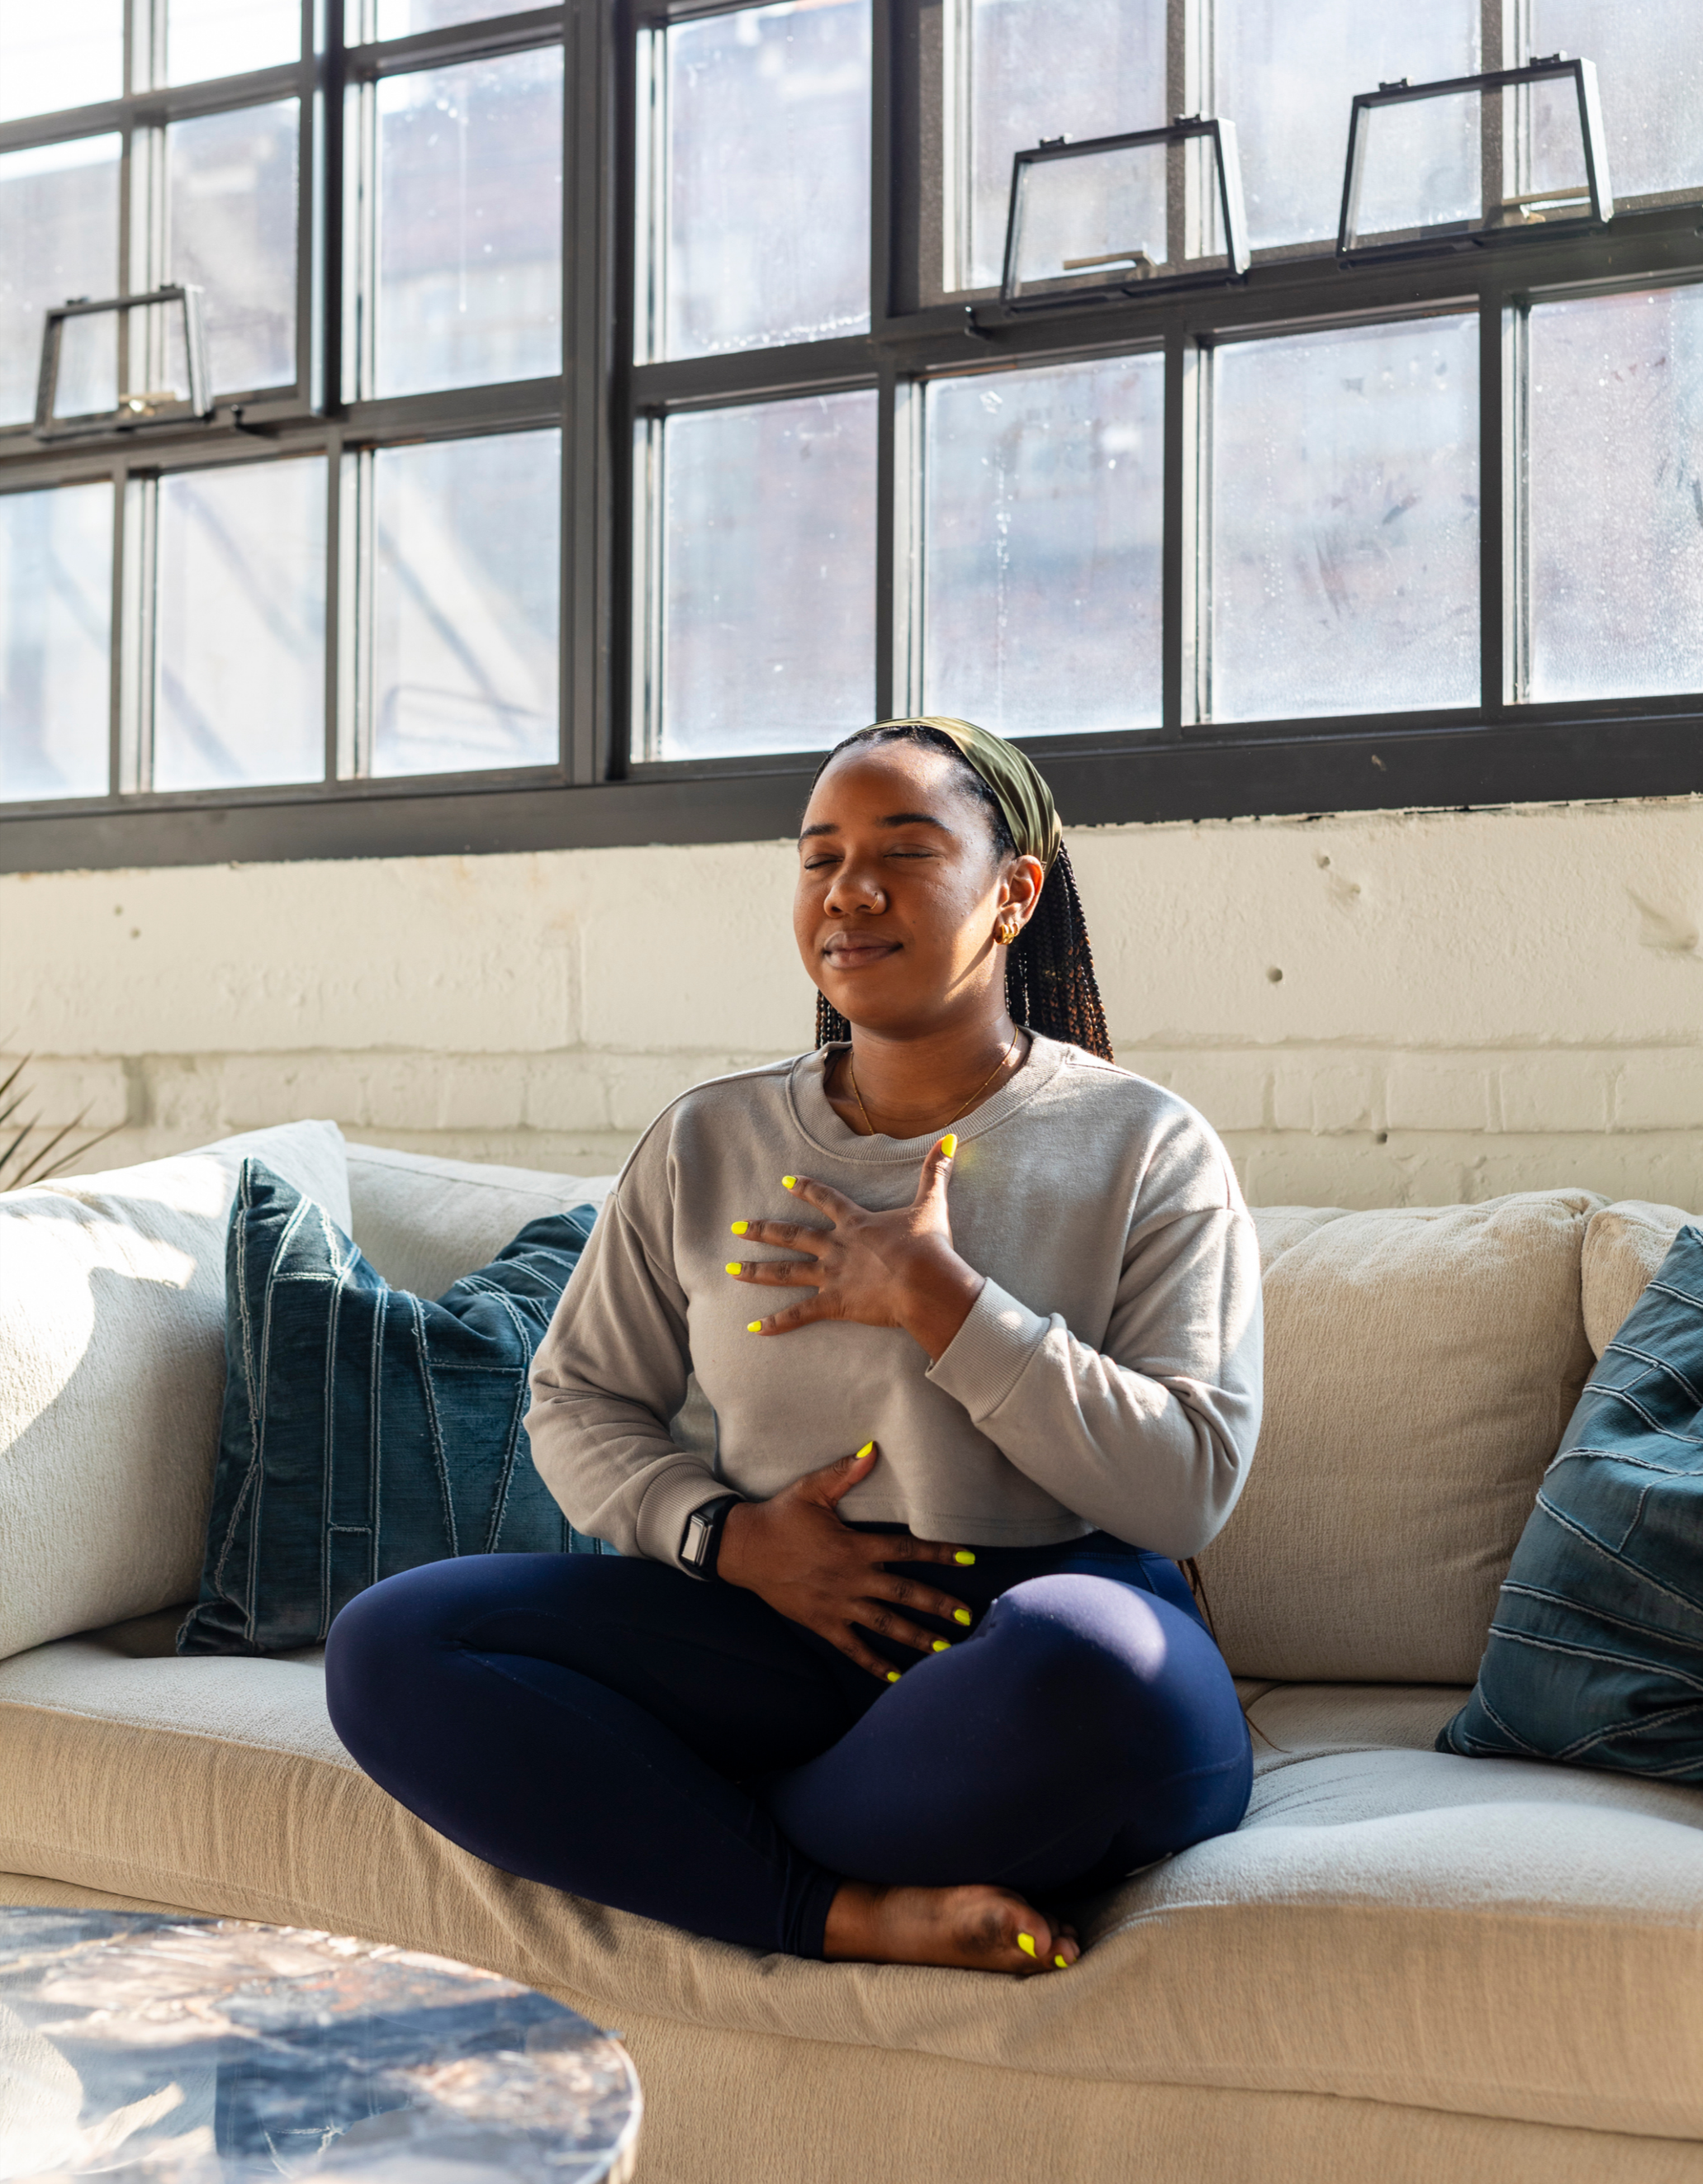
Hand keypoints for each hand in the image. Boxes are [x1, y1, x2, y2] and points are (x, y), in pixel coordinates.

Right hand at [716, 1443, 974, 1681]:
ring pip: (885, 1624)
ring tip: (944, 1649)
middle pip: (904, 1593)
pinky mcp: (822, 1622)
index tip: (968, 1558)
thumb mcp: (811, 1489)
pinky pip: (853, 1648)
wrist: (743, 1548)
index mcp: (854, 1546)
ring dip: (916, 1637)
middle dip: (939, 1605)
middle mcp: (852, 1578)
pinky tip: (895, 1677)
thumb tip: (873, 1448)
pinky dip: (874, 1663)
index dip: (939, 1552)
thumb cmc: (780, 1516)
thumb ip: (845, 1473)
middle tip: (968, 1616)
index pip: (907, 1550)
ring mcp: (838, 1604)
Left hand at [726, 1139, 984, 1362]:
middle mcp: (836, 1246)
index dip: (806, 1189)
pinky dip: (776, 1323)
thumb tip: (951, 1138)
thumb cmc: (929, 1245)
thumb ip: (938, 1171)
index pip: (825, 1200)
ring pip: (786, 1272)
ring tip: (731, 1270)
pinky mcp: (834, 1303)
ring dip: (757, 1271)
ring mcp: (832, 1275)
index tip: (786, 1181)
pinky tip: (754, 1329)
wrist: (924, 1281)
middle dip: (763, 1230)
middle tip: (737, 1227)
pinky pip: (800, 1315)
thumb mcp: (933, 1203)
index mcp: (856, 1223)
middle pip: (792, 1235)